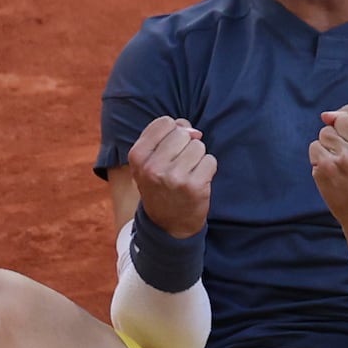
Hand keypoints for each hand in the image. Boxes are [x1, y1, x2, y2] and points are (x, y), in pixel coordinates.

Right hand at [128, 114, 215, 237]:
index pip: (165, 123)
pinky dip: (208, 169)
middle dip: (186, 146)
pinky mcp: (194, 186)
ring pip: (198, 146)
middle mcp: (153, 166)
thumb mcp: (149, 161)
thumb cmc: (160, 186)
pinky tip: (198, 181)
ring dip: (197, 158)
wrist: (167, 225)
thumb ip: (166, 136)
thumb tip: (194, 131)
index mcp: (137, 156)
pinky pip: (210, 160)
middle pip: (183, 133)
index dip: (173, 132)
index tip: (170, 150)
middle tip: (179, 166)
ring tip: (187, 174)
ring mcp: (174, 177)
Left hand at [309, 104, 347, 227]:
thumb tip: (326, 115)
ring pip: (325, 132)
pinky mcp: (327, 168)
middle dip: (340, 132)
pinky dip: (319, 157)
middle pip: (341, 119)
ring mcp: (346, 159)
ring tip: (341, 163)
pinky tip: (331, 169)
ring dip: (329, 145)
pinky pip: (314, 147)